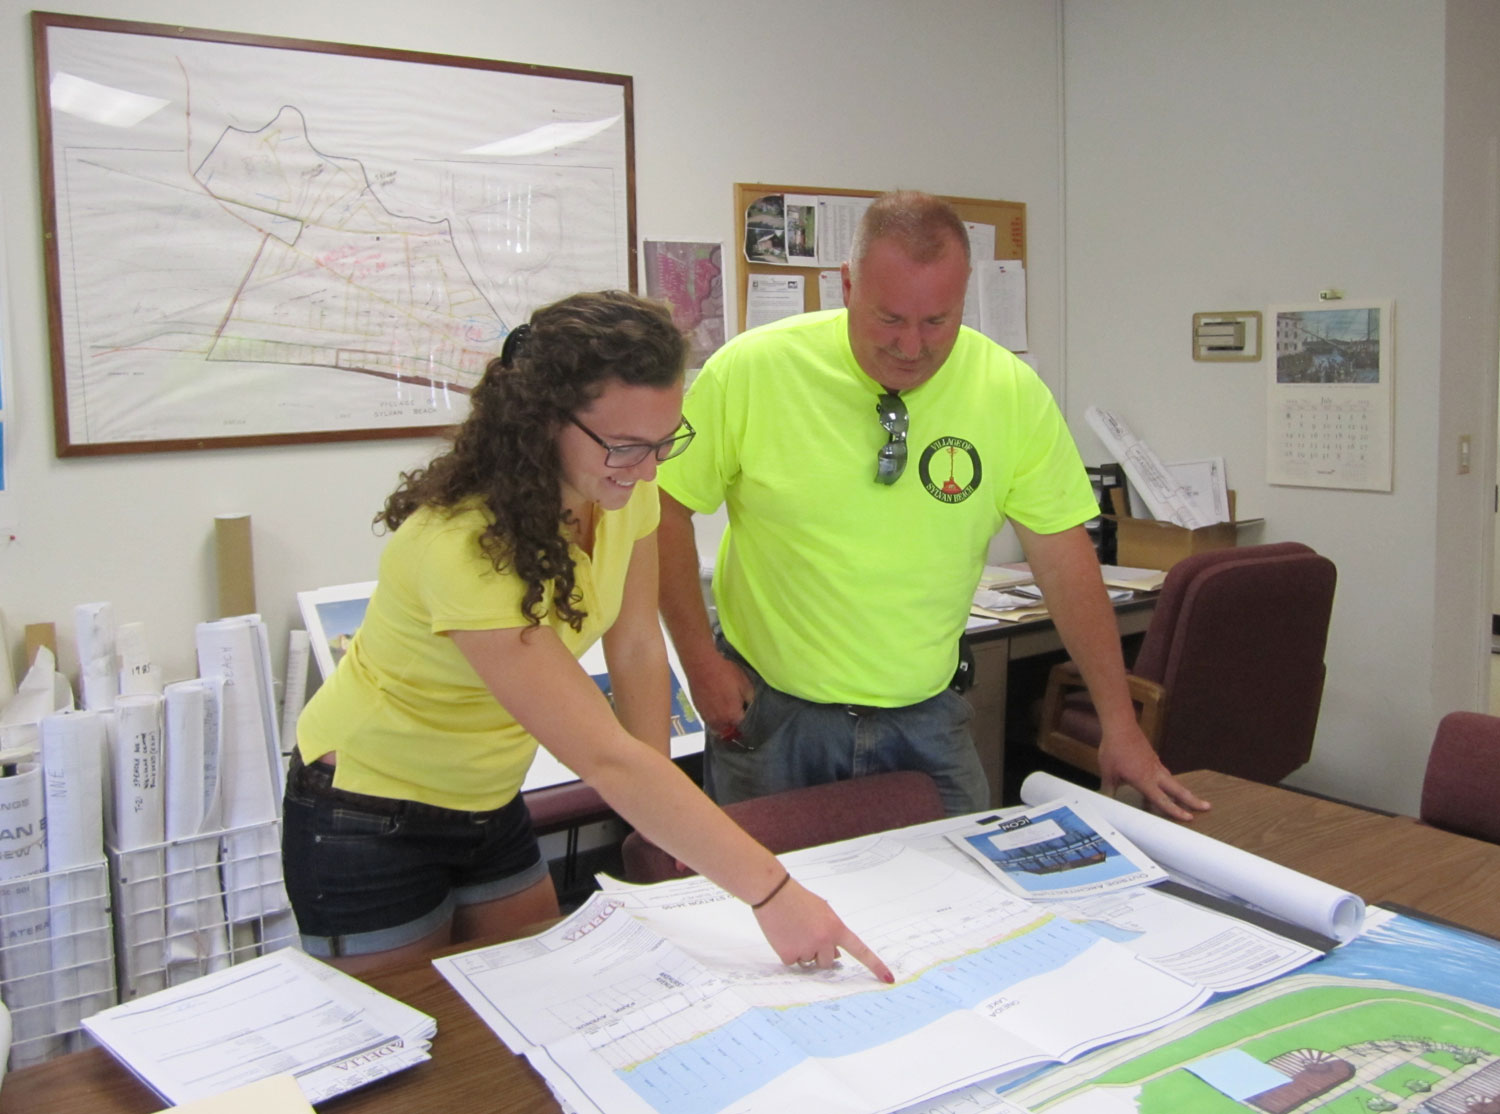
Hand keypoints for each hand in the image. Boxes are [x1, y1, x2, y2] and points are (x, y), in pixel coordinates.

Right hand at [685, 652, 754, 740]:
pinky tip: (716, 707)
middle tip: (738, 718)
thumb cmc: (725, 673)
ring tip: (727, 714)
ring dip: (723, 725)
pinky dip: (713, 717)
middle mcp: (719, 721)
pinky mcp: (698, 709)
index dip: (747, 724)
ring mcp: (706, 716)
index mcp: (733, 716)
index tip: (749, 721)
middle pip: (728, 732)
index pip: (743, 728)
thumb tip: (750, 708)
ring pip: (717, 728)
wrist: (702, 665)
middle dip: (734, 728)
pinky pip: (708, 719)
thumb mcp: (746, 684)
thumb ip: (751, 700)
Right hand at [752, 877, 892, 983]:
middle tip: (806, 935)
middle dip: (820, 953)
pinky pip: (793, 963)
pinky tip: (783, 936)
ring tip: (793, 932)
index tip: (888, 978)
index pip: (860, 950)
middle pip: (828, 961)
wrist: (773, 892)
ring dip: (804, 953)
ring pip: (810, 963)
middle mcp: (824, 940)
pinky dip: (788, 953)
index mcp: (836, 927)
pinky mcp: (789, 954)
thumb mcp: (822, 911)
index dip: (875, 965)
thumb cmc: (797, 899)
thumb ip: (832, 932)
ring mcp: (807, 948)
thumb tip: (835, 956)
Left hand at [1096, 724, 1210, 821]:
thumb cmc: (1114, 750)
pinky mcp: (1153, 757)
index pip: (1162, 800)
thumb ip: (1108, 789)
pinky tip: (1165, 783)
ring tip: (1189, 800)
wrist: (1120, 726)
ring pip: (1172, 780)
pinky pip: (1163, 772)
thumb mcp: (1107, 773)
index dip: (1175, 810)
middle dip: (1192, 799)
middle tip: (1207, 807)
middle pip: (1178, 790)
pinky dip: (1168, 781)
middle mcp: (1154, 773)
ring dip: (1181, 791)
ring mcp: (1155, 764)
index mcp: (1144, 780)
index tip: (1189, 818)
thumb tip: (1104, 800)